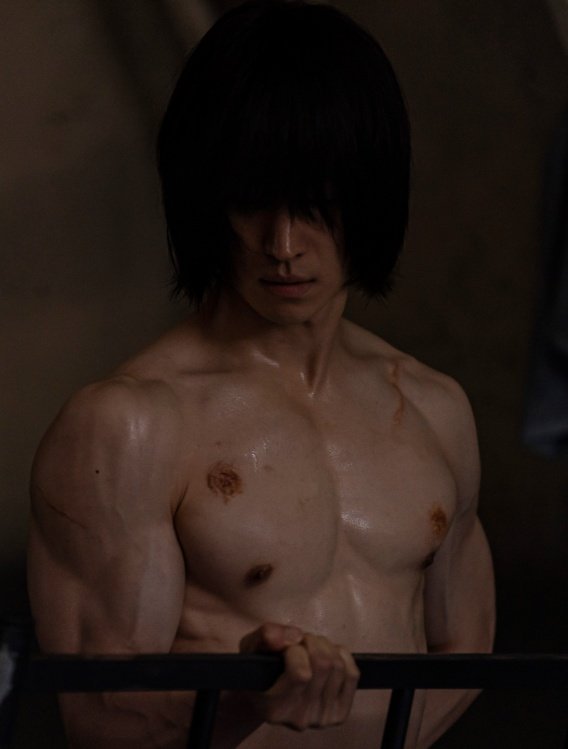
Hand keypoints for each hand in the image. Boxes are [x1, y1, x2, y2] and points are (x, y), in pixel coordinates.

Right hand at [239, 623, 359, 730]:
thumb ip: (266, 636)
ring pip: (338, 667)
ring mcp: (323, 718)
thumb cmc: (259, 669)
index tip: (286, 646)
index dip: (296, 650)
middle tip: (301, 641)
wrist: (269, 694)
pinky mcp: (340, 713)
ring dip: (325, 646)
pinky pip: (353, 674)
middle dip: (312, 642)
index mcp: (275, 709)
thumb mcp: (251, 647)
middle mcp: (300, 718)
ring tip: (311, 647)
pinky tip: (327, 654)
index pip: (301, 673)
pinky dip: (342, 655)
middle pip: (323, 665)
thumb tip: (294, 636)